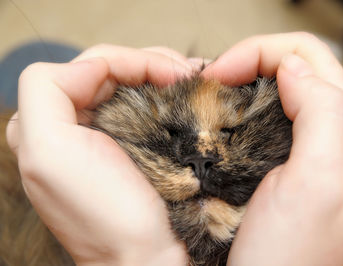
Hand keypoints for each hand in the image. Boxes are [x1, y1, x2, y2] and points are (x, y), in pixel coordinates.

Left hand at [6, 45, 191, 265]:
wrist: (146, 258)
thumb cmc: (102, 214)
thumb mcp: (47, 153)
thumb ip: (46, 91)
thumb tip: (93, 66)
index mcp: (52, 120)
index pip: (93, 64)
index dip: (134, 61)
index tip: (174, 75)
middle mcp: (79, 124)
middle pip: (118, 70)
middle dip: (156, 65)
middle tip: (191, 75)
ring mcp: (111, 135)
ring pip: (138, 85)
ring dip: (168, 77)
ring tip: (198, 83)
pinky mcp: (137, 146)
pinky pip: (152, 107)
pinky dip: (172, 98)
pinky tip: (190, 100)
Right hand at [203, 32, 342, 265]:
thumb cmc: (290, 254)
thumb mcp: (318, 183)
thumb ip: (322, 112)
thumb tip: (292, 68)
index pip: (307, 55)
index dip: (258, 53)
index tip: (218, 75)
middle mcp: (337, 130)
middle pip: (295, 64)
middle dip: (249, 61)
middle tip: (212, 81)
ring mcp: (311, 144)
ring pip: (281, 85)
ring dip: (245, 80)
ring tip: (214, 95)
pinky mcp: (287, 158)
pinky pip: (269, 112)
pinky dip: (244, 103)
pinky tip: (226, 118)